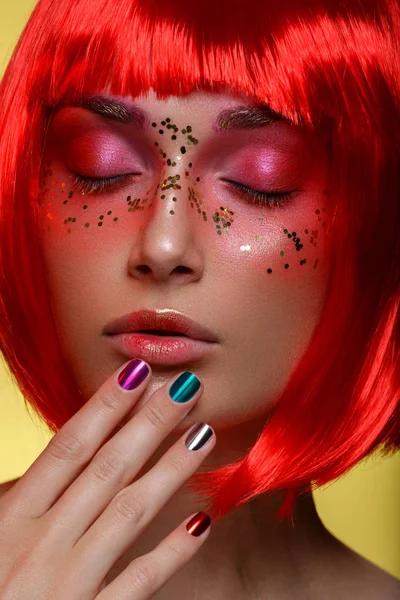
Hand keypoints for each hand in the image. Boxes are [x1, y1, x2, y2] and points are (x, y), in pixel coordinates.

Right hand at [0, 358, 214, 598]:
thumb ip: (17, 497)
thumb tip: (50, 462)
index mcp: (11, 517)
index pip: (68, 448)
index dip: (105, 407)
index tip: (137, 373)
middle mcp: (41, 544)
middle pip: (106, 471)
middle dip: (149, 425)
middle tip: (185, 389)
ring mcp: (67, 583)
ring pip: (128, 515)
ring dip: (169, 472)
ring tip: (203, 436)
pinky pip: (137, 584)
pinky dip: (170, 554)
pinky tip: (201, 523)